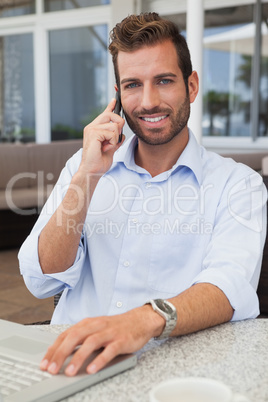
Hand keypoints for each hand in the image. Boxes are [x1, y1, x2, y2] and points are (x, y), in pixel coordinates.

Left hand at [40, 306, 164, 375]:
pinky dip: (99, 360)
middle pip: (75, 337)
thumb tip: (62, 354)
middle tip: (52, 369)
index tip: (45, 362)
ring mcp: (109, 333)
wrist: (140, 320)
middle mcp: (97, 326)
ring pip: (91, 343)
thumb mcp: (96, 329)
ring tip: (69, 372)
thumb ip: (81, 339)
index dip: (54, 349)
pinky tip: (91, 369)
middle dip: (61, 353)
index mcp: (88, 323)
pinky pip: (109, 350)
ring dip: (78, 358)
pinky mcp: (121, 340)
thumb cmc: (115, 327)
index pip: (66, 335)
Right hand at [79, 98, 124, 175]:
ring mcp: (92, 129)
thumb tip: (122, 135)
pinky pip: (112, 133)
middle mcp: (92, 126)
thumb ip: (115, 140)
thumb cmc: (99, 162)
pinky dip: (112, 142)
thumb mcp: (111, 148)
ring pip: (114, 126)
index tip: (115, 100)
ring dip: (115, 139)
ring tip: (107, 147)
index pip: (105, 114)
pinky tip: (105, 148)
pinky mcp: (93, 133)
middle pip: (111, 115)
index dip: (111, 106)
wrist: (92, 171)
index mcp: (95, 129)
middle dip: (118, 126)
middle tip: (114, 139)